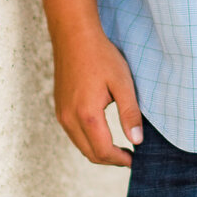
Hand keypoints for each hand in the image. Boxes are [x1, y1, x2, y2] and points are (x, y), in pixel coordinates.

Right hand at [51, 24, 142, 166]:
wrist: (74, 36)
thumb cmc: (100, 56)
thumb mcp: (122, 83)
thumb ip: (130, 113)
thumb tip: (137, 141)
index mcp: (87, 115)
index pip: (103, 151)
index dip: (120, 160)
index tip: (135, 159)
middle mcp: (69, 119)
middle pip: (90, 154)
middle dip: (110, 160)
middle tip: (129, 156)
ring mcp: (61, 114)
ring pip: (80, 145)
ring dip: (98, 151)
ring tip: (118, 147)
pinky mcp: (59, 108)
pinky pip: (73, 133)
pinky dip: (88, 140)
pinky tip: (102, 133)